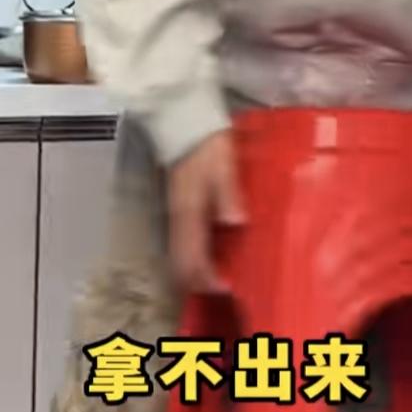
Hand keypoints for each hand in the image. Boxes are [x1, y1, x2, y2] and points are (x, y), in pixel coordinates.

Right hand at [167, 130, 245, 294]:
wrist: (184, 121)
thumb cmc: (208, 145)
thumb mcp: (223, 167)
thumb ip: (228, 195)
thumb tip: (236, 222)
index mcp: (189, 212)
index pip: (191, 257)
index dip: (206, 278)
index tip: (227, 289)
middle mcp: (178, 218)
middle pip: (179, 263)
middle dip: (197, 282)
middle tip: (223, 290)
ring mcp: (175, 214)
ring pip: (178, 255)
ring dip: (194, 272)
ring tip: (218, 278)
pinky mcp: (178, 208)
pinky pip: (181, 243)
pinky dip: (193, 257)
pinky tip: (212, 257)